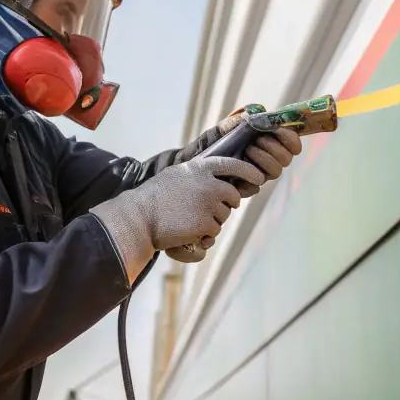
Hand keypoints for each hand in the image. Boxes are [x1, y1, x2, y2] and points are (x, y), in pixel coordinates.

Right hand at [90, 156, 264, 280]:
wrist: (140, 217)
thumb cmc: (155, 197)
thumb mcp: (178, 175)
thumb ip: (199, 173)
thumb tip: (220, 177)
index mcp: (201, 168)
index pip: (235, 166)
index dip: (249, 172)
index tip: (259, 179)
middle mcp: (209, 183)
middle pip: (233, 196)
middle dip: (226, 205)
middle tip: (207, 210)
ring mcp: (208, 204)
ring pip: (224, 215)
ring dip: (212, 220)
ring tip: (188, 219)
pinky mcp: (205, 223)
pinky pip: (214, 231)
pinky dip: (203, 234)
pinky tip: (187, 230)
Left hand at [178, 105, 303, 196]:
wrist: (195, 162)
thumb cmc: (212, 143)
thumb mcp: (222, 129)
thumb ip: (237, 121)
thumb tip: (251, 112)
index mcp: (269, 143)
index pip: (293, 144)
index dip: (291, 138)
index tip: (277, 130)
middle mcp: (268, 160)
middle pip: (287, 159)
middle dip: (274, 147)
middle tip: (256, 141)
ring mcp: (259, 174)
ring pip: (276, 172)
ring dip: (264, 158)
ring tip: (247, 150)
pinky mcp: (248, 187)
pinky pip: (257, 186)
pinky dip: (250, 175)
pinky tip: (238, 166)